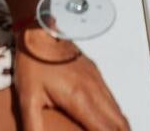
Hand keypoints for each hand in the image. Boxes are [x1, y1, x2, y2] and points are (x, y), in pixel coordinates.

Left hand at [15, 30, 129, 130]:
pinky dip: (115, 115)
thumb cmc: (33, 60)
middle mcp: (93, 89)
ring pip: (117, 110)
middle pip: (118, 122)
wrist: (40, 29)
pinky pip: (111, 98)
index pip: (106, 130)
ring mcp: (96, 79)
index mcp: (80, 98)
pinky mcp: (94, 72)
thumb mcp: (28, 99)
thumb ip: (34, 126)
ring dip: (121, 127)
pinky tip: (110, 121)